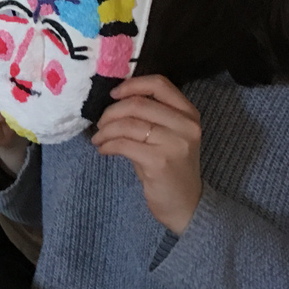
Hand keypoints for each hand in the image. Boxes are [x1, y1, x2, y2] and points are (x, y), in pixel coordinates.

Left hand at [91, 75, 202, 234]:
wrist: (186, 204)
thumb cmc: (171, 166)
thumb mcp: (168, 135)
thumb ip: (151, 115)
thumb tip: (115, 100)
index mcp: (189, 113)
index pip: (159, 84)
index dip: (132, 85)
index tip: (113, 94)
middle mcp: (186, 125)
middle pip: (138, 103)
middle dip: (111, 112)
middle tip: (100, 124)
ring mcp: (175, 143)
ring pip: (128, 124)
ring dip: (106, 130)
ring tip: (99, 139)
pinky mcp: (160, 161)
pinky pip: (123, 144)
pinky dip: (107, 145)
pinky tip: (103, 150)